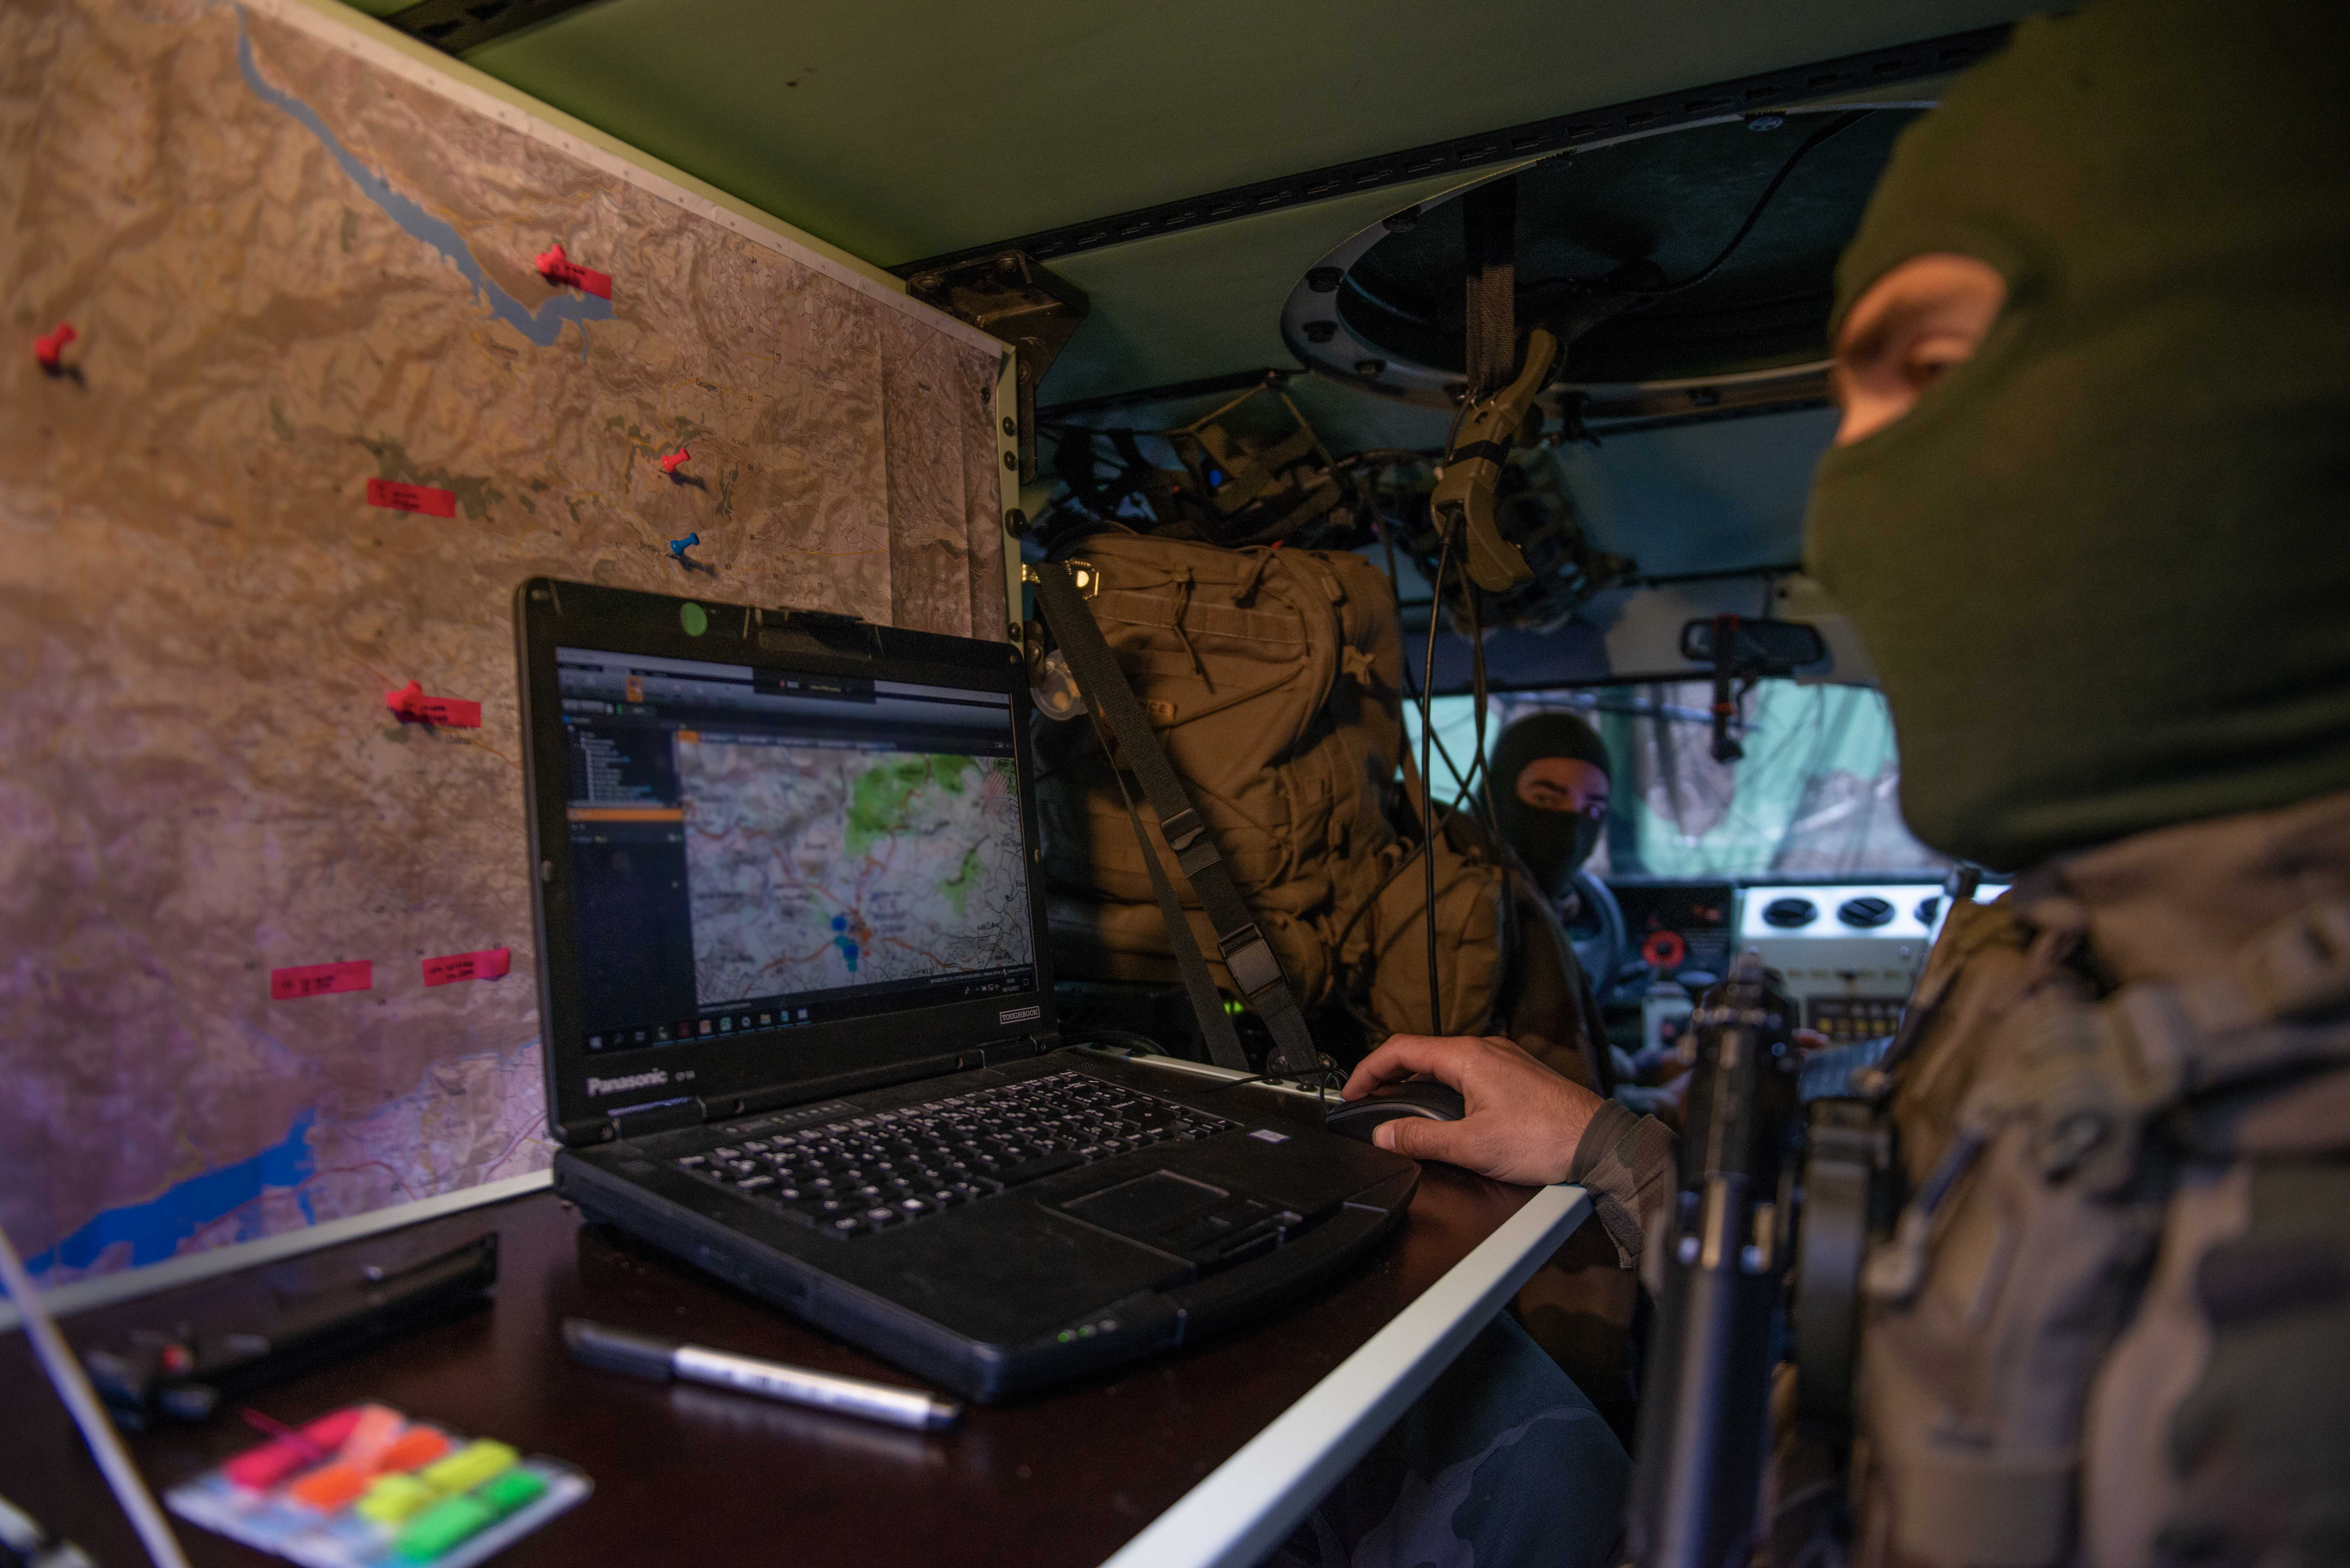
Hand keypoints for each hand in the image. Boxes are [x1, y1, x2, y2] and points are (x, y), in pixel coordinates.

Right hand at [1340, 1034, 1606, 1185]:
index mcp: (1467, 1056)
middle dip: (1388, 1074)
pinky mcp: (1518, 1075)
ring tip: (1398, 1105)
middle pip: (1421, 1052)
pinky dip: (1443, 1085)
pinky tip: (1443, 1109)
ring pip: (1445, 1062)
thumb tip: (1386, 1136)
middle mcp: (1485, 1049)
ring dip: (1416, 1080)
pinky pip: (1467, 1071)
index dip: (1367, 1070)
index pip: (1400, 1050)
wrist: (1599, 1144)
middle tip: (1368, 1099)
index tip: (1351, 1093)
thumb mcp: (1472, 1146)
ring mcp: (1504, 1059)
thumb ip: (1422, 1139)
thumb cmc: (1545, 1140)